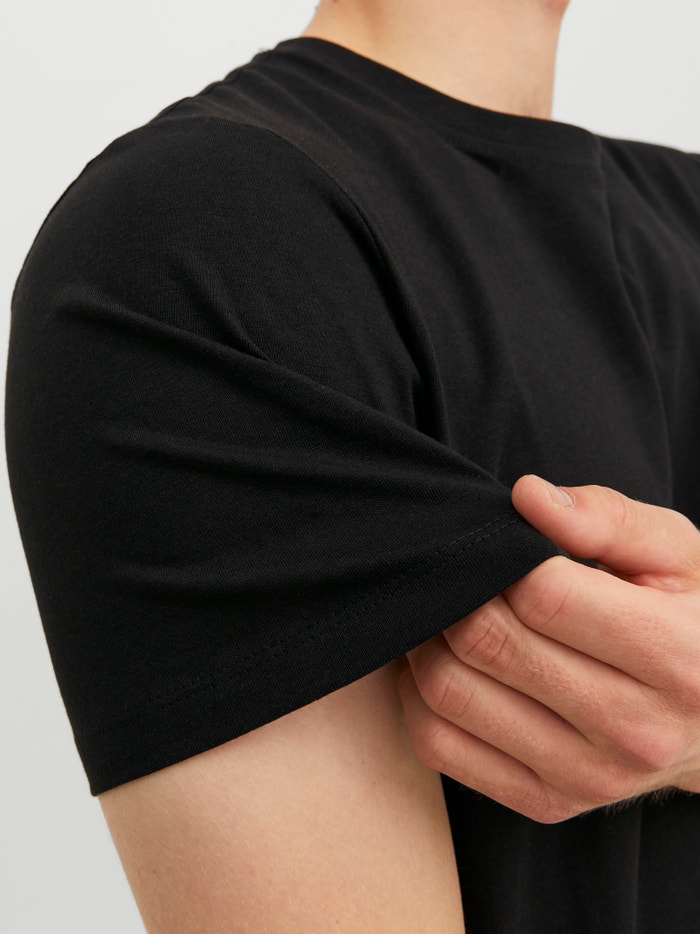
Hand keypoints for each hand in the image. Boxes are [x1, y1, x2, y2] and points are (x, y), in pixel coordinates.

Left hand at [398, 476, 699, 822]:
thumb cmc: (691, 620)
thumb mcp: (677, 552)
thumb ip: (607, 518)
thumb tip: (528, 496)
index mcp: (675, 657)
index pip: (544, 597)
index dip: (504, 560)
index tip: (503, 549)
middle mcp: (634, 731)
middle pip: (489, 643)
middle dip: (460, 594)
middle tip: (462, 572)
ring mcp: (587, 777)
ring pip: (450, 695)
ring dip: (428, 640)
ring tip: (446, 611)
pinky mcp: (546, 802)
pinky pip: (439, 745)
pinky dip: (416, 695)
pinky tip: (440, 661)